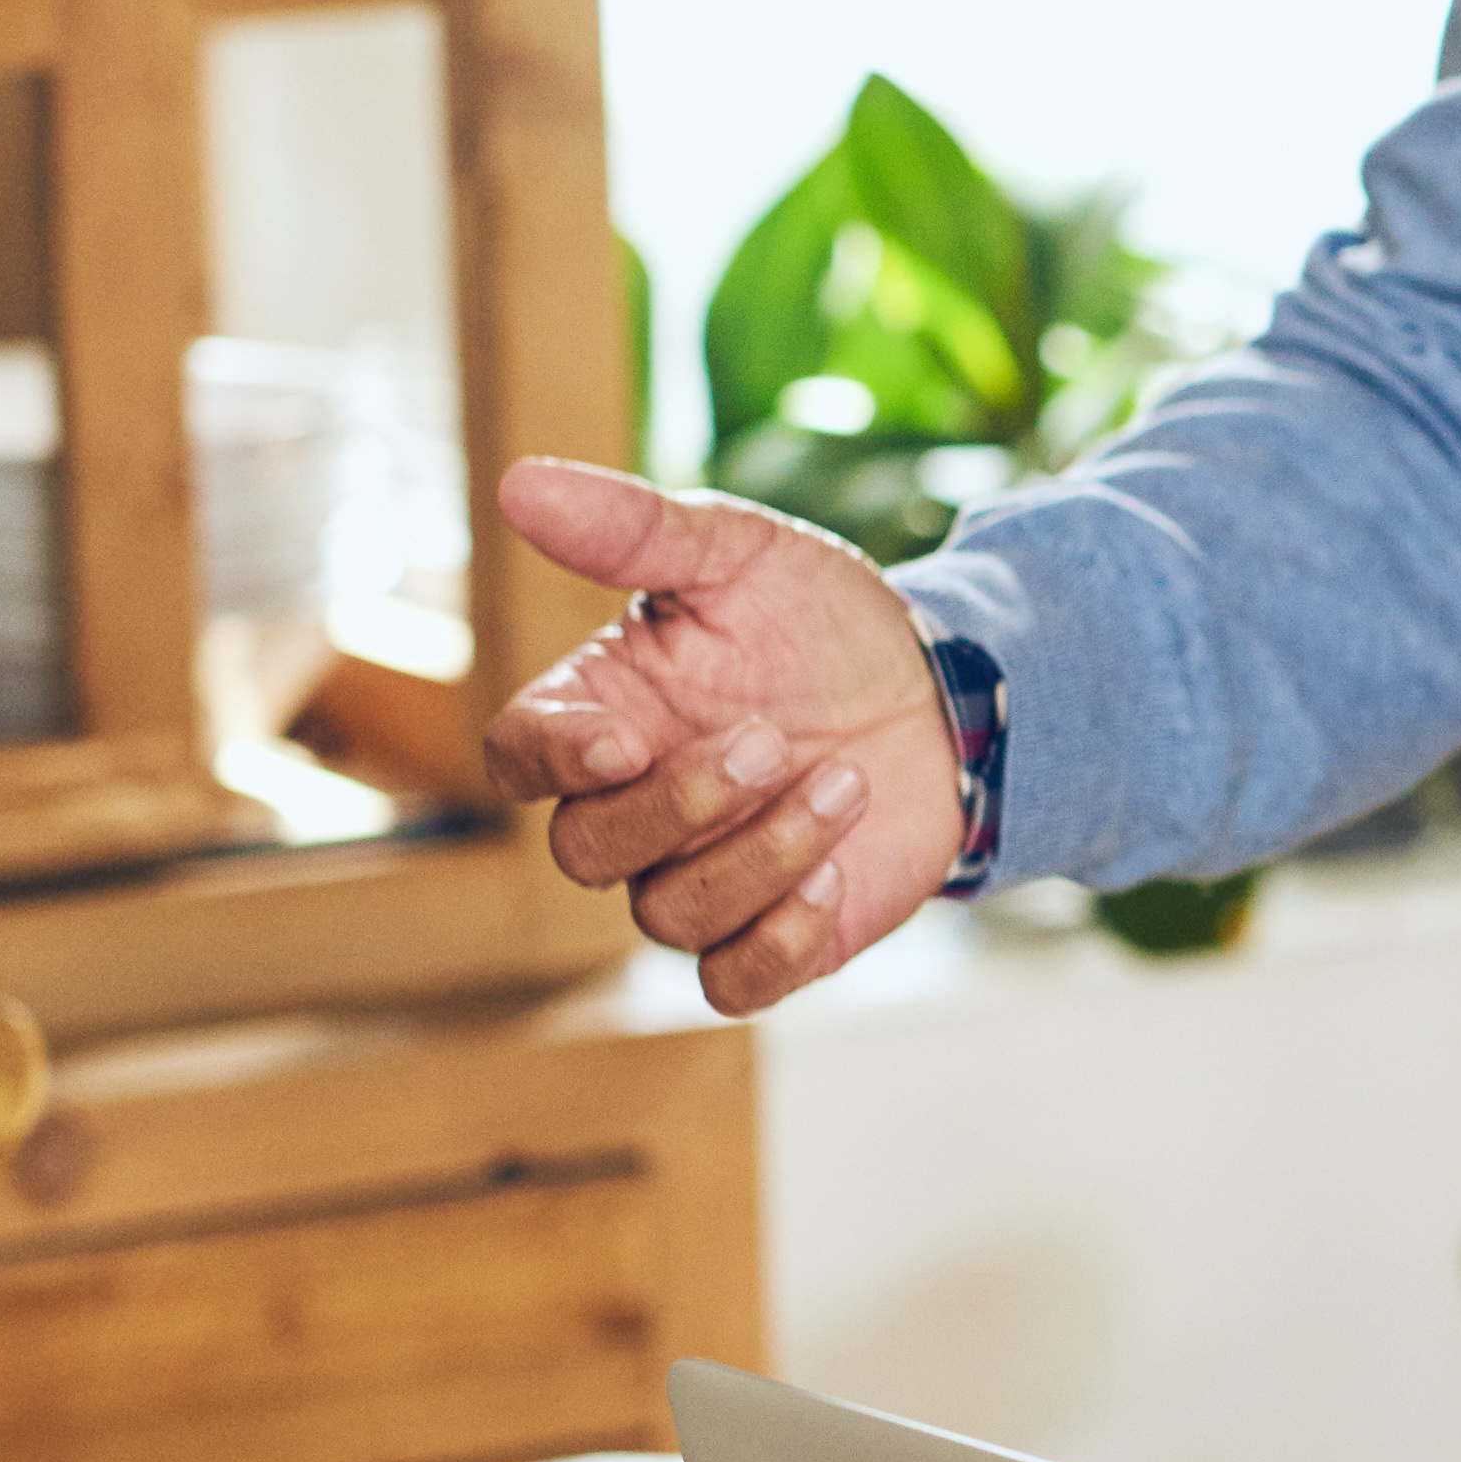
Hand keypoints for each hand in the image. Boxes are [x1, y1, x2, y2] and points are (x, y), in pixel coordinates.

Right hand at [476, 460, 963, 1020]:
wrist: (943, 694)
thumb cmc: (823, 622)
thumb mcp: (738, 554)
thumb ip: (633, 529)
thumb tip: (518, 480)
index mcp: (601, 714)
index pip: (517, 755)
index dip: (552, 759)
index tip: (619, 740)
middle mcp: (632, 806)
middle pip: (585, 849)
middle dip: (682, 803)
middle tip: (775, 741)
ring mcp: (697, 878)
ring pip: (667, 914)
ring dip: (762, 853)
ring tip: (845, 783)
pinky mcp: (771, 936)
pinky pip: (732, 980)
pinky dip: (777, 938)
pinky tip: (836, 874)